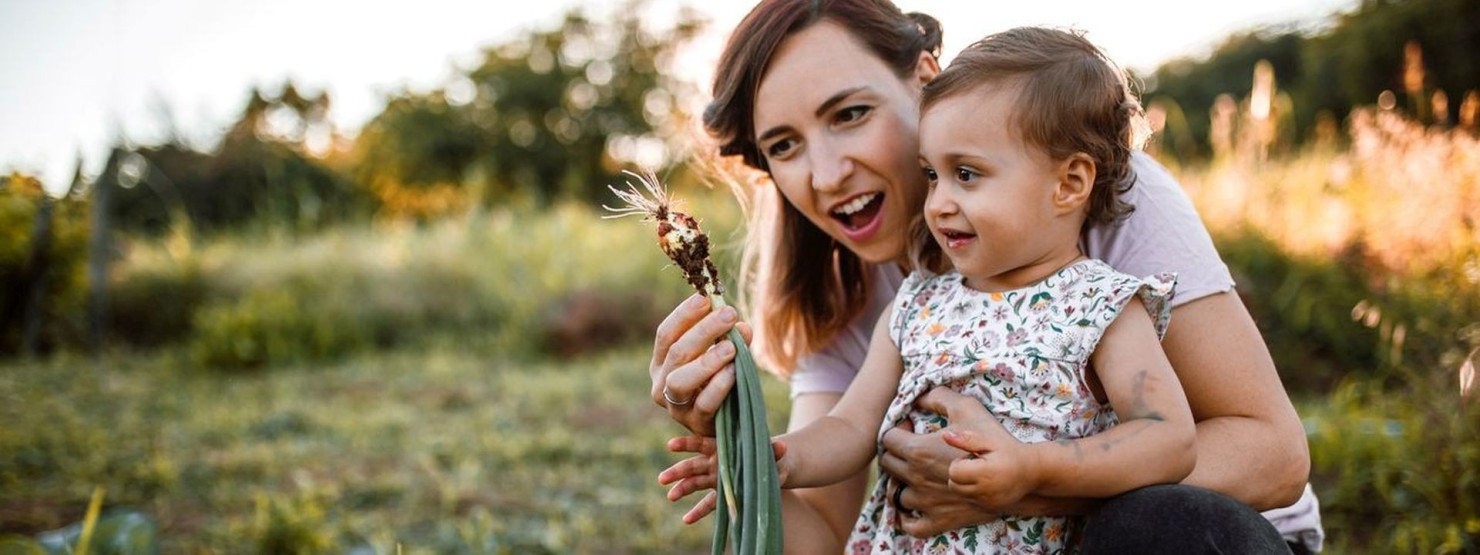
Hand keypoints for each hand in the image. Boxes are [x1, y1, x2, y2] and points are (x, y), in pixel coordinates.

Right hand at [650, 294, 751, 434]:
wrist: (730, 422)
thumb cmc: (720, 381)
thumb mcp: (722, 356)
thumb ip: (731, 340)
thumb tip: (742, 327)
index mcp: (662, 363)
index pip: (666, 334)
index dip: (684, 315)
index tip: (705, 299)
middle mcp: (662, 383)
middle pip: (676, 353)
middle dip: (703, 330)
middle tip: (728, 314)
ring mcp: (676, 406)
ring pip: (680, 380)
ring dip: (706, 360)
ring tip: (730, 347)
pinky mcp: (695, 423)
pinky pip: (704, 404)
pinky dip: (718, 386)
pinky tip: (733, 372)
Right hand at [657, 435, 786, 524]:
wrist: (775, 467)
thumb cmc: (771, 455)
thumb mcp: (773, 452)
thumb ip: (774, 451)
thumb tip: (782, 446)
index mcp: (724, 447)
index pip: (702, 443)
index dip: (687, 444)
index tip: (670, 446)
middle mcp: (716, 462)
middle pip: (693, 466)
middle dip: (678, 472)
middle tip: (663, 479)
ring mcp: (717, 479)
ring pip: (695, 483)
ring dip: (682, 489)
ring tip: (670, 496)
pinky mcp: (723, 495)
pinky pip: (708, 504)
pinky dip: (698, 512)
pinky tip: (686, 520)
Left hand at [880, 387, 998, 536]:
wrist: (1019, 476)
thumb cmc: (993, 440)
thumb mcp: (966, 408)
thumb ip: (939, 398)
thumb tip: (919, 398)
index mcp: (919, 451)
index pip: (888, 439)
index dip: (898, 429)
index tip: (912, 427)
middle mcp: (917, 478)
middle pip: (888, 465)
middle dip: (896, 453)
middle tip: (913, 447)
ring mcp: (926, 502)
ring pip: (896, 494)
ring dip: (902, 483)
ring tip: (916, 473)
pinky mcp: (939, 520)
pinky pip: (911, 524)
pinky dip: (907, 517)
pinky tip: (916, 504)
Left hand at [936, 396, 1037, 510]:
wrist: (1033, 472)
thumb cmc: (1010, 452)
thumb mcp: (989, 442)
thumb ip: (966, 439)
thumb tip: (945, 435)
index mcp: (984, 473)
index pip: (954, 472)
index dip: (960, 462)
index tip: (973, 457)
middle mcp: (986, 492)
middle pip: (954, 485)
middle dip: (960, 474)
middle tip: (977, 464)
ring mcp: (988, 503)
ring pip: (960, 494)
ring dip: (965, 484)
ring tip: (982, 474)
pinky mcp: (990, 509)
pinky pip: (970, 501)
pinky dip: (973, 492)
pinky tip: (987, 483)